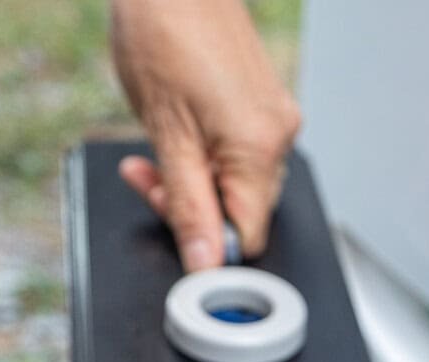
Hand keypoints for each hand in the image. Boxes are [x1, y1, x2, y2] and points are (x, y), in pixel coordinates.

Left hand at [110, 0, 299, 269]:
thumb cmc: (163, 34)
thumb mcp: (166, 135)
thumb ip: (187, 205)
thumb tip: (204, 261)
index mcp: (259, 148)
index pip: (248, 235)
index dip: (208, 243)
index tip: (173, 230)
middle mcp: (278, 135)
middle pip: (244, 211)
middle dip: (192, 206)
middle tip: (149, 177)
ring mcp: (275, 118)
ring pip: (238, 183)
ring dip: (195, 181)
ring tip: (157, 147)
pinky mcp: (263, 106)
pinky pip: (240, 153)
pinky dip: (206, 155)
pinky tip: (179, 132)